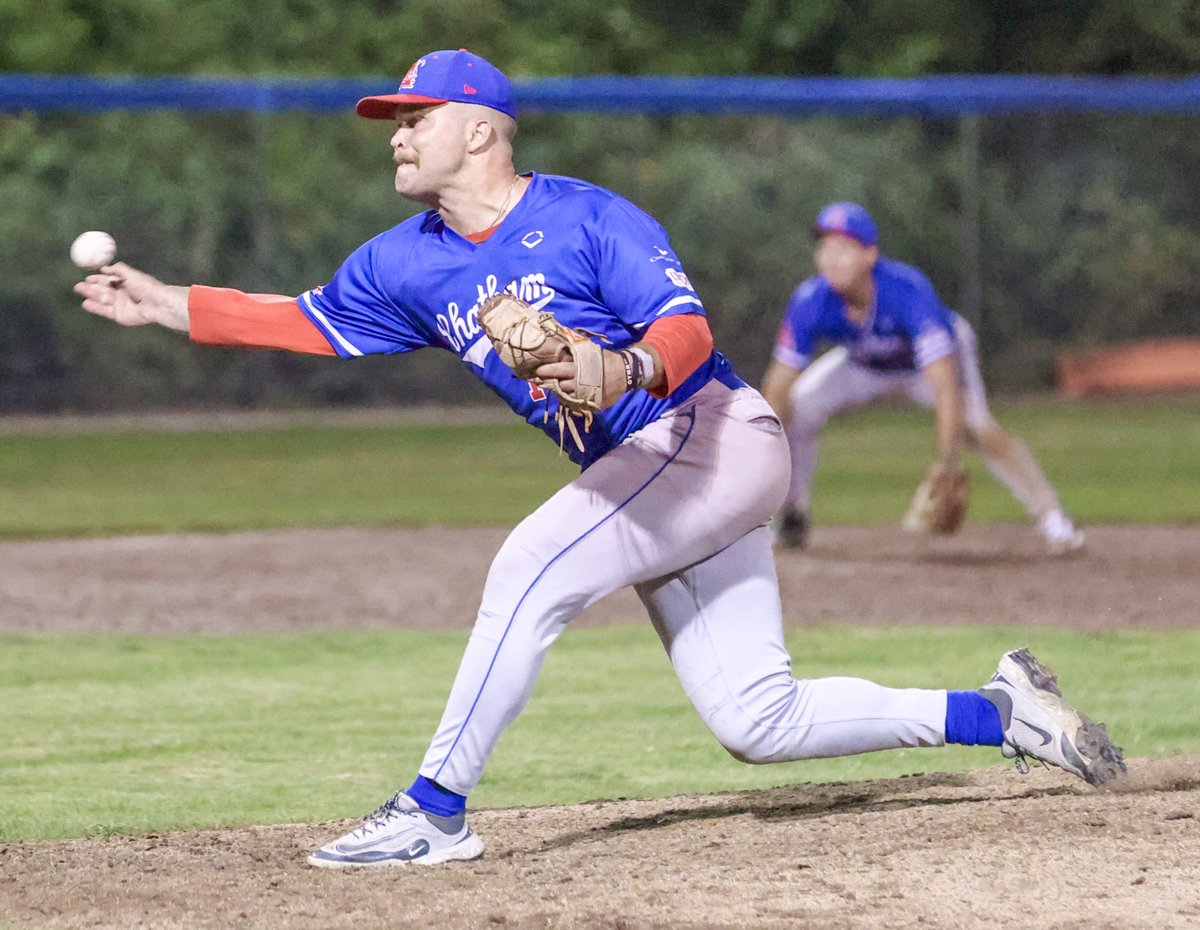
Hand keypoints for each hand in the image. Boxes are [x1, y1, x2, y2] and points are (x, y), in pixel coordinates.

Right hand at [73, 262, 189, 331]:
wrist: (157, 303)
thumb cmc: (146, 287)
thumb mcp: (131, 273)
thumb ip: (117, 269)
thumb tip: (104, 268)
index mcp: (126, 283)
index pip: (109, 280)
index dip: (98, 279)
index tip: (88, 277)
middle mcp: (122, 294)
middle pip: (103, 290)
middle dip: (91, 287)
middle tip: (78, 285)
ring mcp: (121, 305)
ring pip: (102, 300)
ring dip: (91, 295)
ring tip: (80, 290)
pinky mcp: (120, 316)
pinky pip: (104, 311)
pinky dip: (95, 307)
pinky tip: (85, 303)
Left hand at [535, 349, 628, 408]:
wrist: (626, 373)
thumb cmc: (606, 360)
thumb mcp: (591, 352)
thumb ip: (576, 352)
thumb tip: (562, 340)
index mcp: (578, 369)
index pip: (557, 370)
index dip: (546, 371)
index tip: (538, 371)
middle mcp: (579, 383)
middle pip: (558, 385)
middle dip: (550, 383)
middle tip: (542, 381)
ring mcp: (584, 396)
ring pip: (566, 396)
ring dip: (560, 392)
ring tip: (557, 388)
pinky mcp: (591, 404)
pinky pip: (576, 405)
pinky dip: (571, 401)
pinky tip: (569, 396)